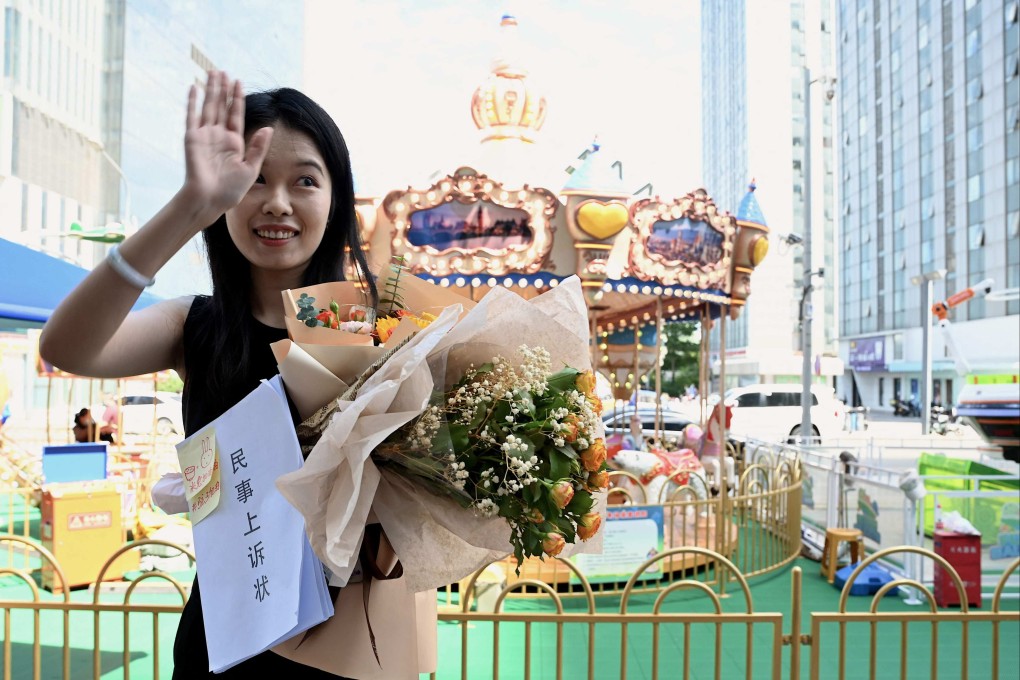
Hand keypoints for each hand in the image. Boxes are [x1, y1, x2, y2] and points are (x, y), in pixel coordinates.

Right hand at [183, 70, 272, 224]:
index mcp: (234, 142)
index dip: (237, 98)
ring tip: (213, 73)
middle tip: (223, 71)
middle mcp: (219, 136)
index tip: (239, 81)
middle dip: (223, 89)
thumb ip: (258, 148)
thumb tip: (268, 128)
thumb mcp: (250, 168)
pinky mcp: (192, 138)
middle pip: (222, 106)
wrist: (209, 200)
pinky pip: (192, 116)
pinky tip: (194, 88)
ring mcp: (205, 136)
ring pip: (209, 107)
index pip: (236, 114)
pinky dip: (193, 102)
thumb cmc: (230, 190)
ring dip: (211, 90)